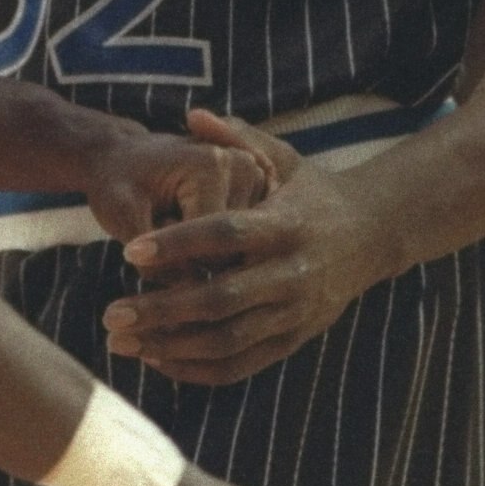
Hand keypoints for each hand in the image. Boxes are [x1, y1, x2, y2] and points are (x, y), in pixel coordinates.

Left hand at [103, 109, 385, 384]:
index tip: (131, 250)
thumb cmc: (314, 191)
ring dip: (171, 346)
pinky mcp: (294, 339)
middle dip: (162, 309)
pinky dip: (198, 369)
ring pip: (227, 340)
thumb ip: (237, 137)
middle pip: (220, 298)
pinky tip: (158, 359)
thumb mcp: (283, 157)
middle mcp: (293, 273)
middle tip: (111, 313)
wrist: (374, 235)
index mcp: (287, 224)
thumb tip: (192, 116)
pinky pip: (242, 365)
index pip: (226, 233)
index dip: (178, 243)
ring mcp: (295, 312)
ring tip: (122, 342)